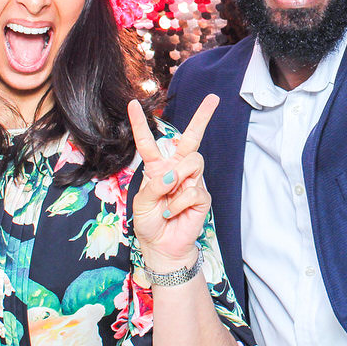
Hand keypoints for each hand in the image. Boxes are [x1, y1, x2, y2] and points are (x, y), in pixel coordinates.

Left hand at [128, 95, 218, 272]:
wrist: (162, 247)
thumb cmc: (149, 223)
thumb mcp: (141, 203)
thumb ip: (154, 185)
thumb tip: (174, 175)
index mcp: (157, 167)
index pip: (148, 142)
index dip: (140, 123)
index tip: (132, 104)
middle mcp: (176, 169)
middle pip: (191, 138)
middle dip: (203, 117)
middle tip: (213, 98)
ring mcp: (191, 181)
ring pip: (194, 160)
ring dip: (179, 177)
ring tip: (170, 195)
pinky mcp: (201, 196)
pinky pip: (193, 189)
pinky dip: (179, 203)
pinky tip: (173, 212)